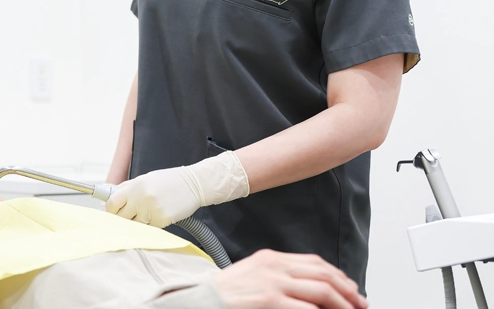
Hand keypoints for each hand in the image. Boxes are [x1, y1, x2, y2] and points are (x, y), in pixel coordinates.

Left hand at [105, 165, 201, 226]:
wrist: (194, 184)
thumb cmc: (170, 181)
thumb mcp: (146, 179)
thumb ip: (128, 188)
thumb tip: (110, 195)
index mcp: (135, 185)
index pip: (112, 203)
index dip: (111, 211)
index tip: (114, 213)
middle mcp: (141, 197)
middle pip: (122, 217)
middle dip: (124, 220)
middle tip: (131, 218)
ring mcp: (151, 209)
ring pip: (136, 225)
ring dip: (140, 223)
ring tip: (150, 213)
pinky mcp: (162, 219)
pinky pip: (150, 229)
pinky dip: (153, 225)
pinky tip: (160, 215)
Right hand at [212, 250, 367, 308]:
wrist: (201, 300)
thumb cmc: (225, 294)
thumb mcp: (253, 276)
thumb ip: (278, 277)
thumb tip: (308, 291)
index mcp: (271, 258)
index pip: (315, 263)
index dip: (338, 276)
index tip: (350, 289)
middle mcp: (274, 266)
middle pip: (324, 274)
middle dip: (348, 291)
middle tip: (361, 303)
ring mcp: (273, 283)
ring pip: (322, 291)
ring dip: (344, 304)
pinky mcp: (270, 300)